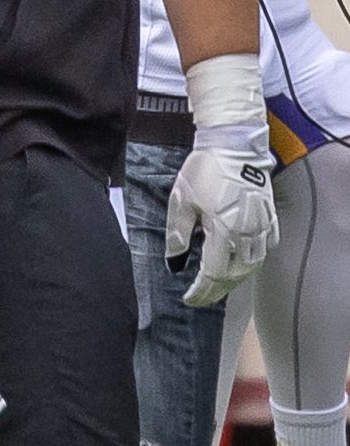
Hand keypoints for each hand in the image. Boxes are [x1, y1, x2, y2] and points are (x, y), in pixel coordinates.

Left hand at [167, 142, 278, 306]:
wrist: (235, 146)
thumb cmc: (204, 170)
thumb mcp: (180, 201)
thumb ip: (178, 233)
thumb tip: (175, 261)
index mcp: (223, 232)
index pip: (213, 274)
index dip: (201, 291)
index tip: (189, 299)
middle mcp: (247, 234)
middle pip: (235, 275)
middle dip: (217, 290)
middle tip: (202, 295)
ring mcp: (262, 226)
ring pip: (253, 264)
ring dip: (236, 278)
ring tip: (218, 283)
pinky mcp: (270, 217)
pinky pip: (265, 247)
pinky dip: (253, 260)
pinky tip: (242, 262)